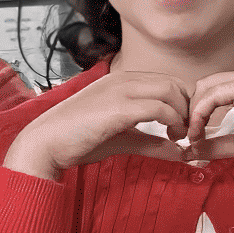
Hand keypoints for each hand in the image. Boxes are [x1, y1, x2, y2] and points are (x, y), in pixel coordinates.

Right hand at [5, 69, 195, 178]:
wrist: (45, 143)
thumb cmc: (78, 140)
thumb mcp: (123, 139)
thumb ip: (152, 143)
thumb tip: (180, 153)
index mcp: (123, 80)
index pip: (168, 81)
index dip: (183, 104)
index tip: (183, 128)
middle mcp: (124, 79)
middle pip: (175, 83)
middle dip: (188, 108)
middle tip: (185, 133)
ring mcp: (120, 90)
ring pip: (171, 92)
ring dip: (183, 116)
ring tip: (179, 137)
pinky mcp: (119, 107)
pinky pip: (159, 108)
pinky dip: (174, 124)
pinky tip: (171, 139)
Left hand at [184, 67, 233, 178]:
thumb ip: (216, 143)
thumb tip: (189, 150)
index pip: (209, 89)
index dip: (195, 111)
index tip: (189, 137)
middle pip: (203, 85)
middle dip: (190, 111)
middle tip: (186, 137)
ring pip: (205, 88)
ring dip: (193, 114)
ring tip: (192, 138)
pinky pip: (214, 96)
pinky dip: (200, 114)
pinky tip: (198, 132)